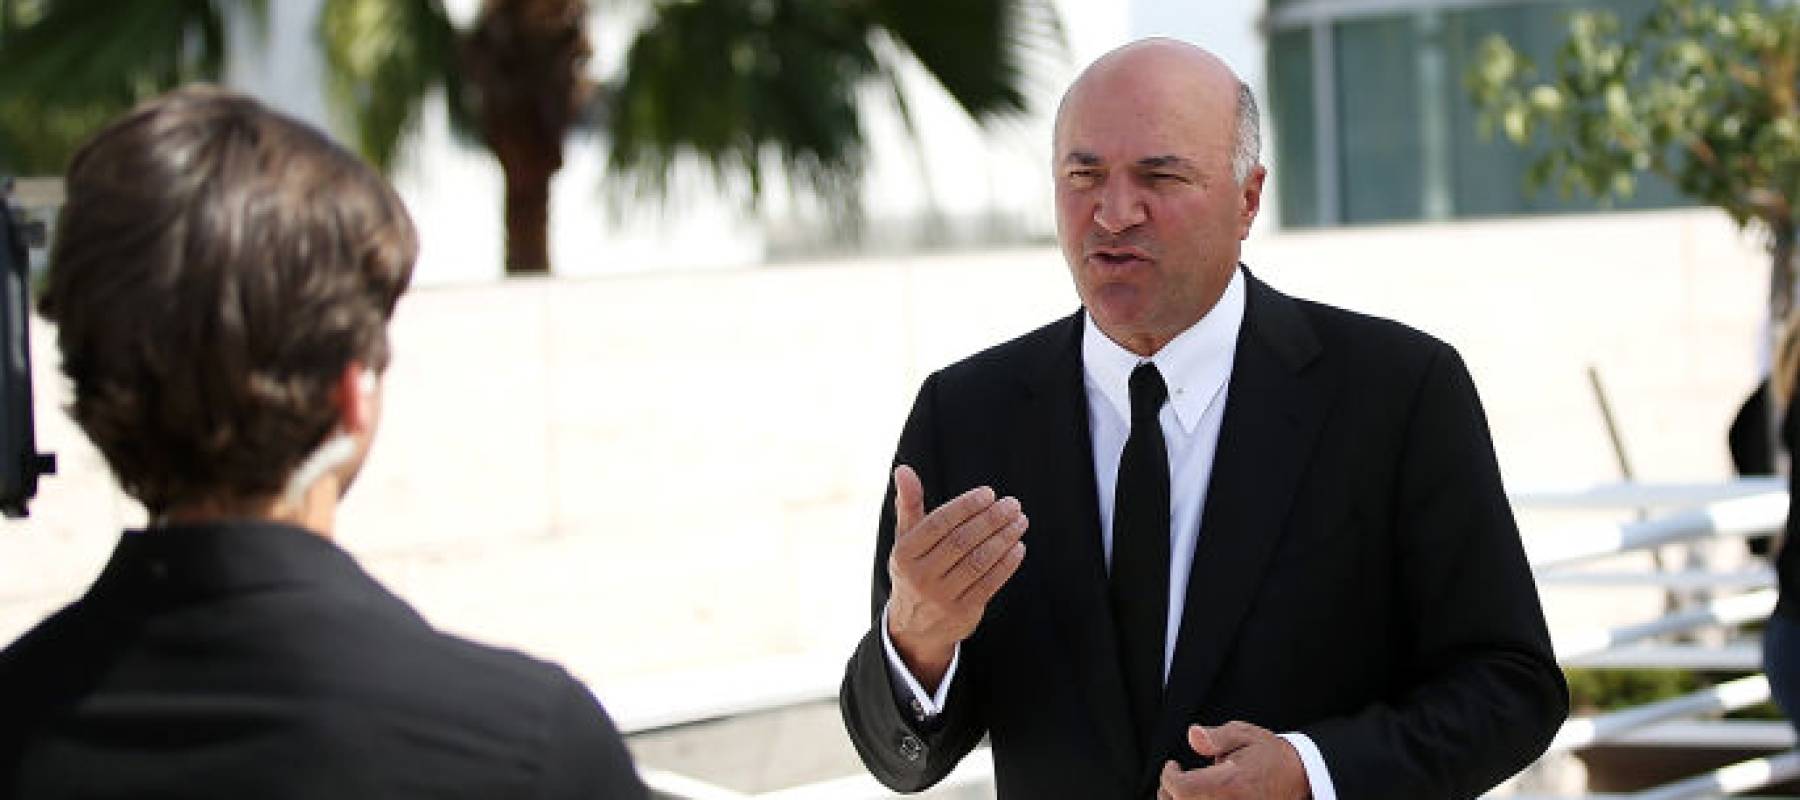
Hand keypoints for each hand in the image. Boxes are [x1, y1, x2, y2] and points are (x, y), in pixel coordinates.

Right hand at [885, 464, 1028, 691]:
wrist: (914, 628)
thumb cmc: (915, 570)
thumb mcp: (906, 540)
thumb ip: (909, 505)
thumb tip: (904, 469)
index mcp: (905, 553)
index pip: (939, 524)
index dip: (966, 506)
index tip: (989, 493)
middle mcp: (920, 576)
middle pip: (962, 541)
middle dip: (991, 520)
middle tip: (1012, 504)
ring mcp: (941, 597)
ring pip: (978, 562)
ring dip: (1004, 539)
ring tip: (1020, 521)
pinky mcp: (962, 612)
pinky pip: (989, 583)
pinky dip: (1006, 564)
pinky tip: (1018, 547)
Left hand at [1158, 722, 1310, 799]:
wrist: (1301, 776)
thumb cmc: (1270, 755)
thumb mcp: (1245, 735)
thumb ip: (1216, 737)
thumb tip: (1192, 735)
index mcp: (1230, 782)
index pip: (1182, 789)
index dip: (1169, 777)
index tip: (1173, 766)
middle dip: (1170, 793)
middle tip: (1174, 779)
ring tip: (1184, 790)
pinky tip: (1198, 798)